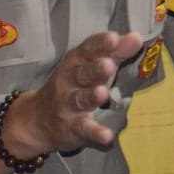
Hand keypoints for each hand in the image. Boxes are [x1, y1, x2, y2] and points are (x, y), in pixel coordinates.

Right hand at [2, 30, 145, 157]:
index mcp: (76, 61)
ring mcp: (68, 105)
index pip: (88, 50)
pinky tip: (107, 136)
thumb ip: (115, 52)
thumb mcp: (91, 65)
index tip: (114, 38)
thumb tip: (136, 37)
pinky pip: (84, 129)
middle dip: (95, 69)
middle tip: (109, 64)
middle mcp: (69, 80)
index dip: (100, 44)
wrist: (37, 119)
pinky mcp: (72, 128)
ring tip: (103, 94)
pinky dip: (95, 133)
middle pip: (83, 74)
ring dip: (91, 97)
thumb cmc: (74, 85)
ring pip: (80, 100)